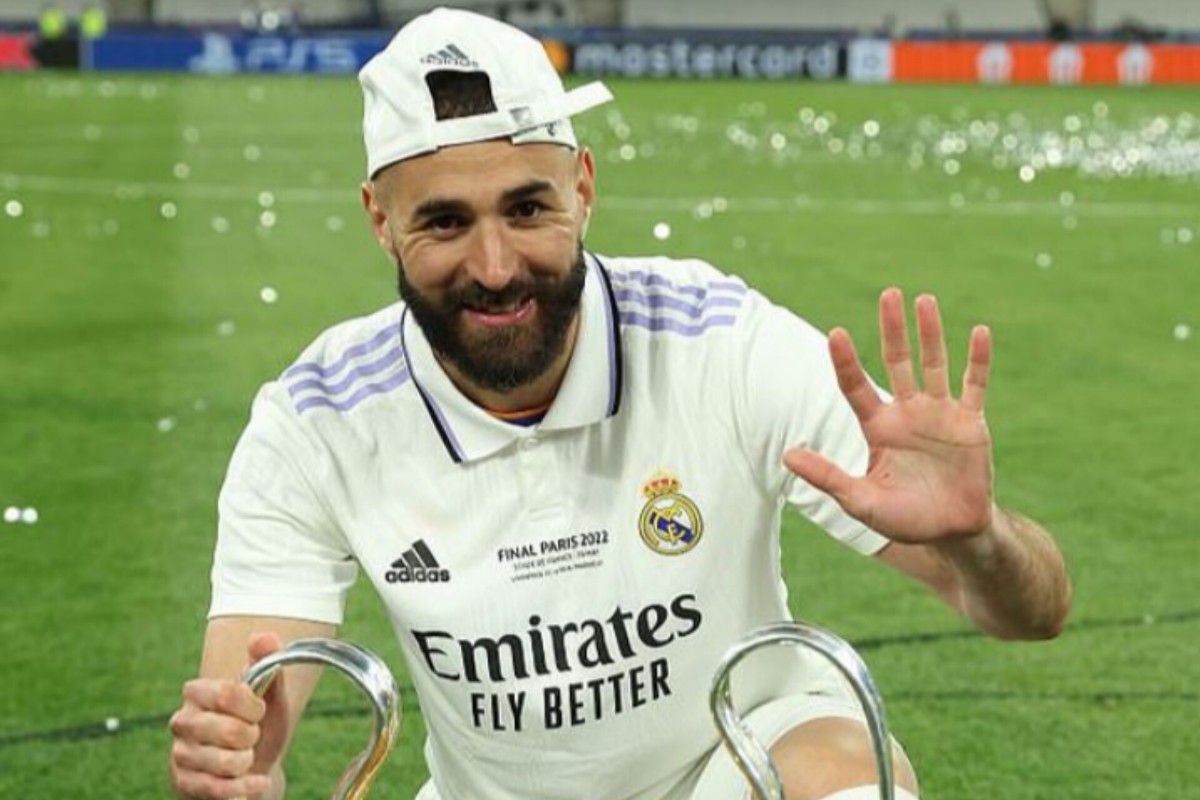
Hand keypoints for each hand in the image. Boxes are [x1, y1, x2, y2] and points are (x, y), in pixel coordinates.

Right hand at [169, 633, 287, 798]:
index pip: (226, 693)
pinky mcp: (182, 783)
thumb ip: (268, 663)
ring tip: (247, 757)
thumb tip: (263, 636)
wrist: (253, 766)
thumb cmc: (259, 725)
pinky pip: (216, 788)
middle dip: (252, 736)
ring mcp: (180, 753)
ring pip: (223, 762)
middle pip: (228, 730)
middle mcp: (182, 721)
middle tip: (252, 736)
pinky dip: (244, 787)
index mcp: (198, 691)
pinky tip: (256, 782)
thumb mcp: (271, 695)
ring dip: (248, 762)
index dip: (252, 706)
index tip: (259, 710)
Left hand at [784, 288, 994, 544]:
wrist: (953, 533)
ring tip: (925, 300)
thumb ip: (828, 478)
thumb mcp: (860, 501)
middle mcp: (907, 413)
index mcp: (878, 428)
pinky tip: (979, 332)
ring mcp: (940, 414)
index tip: (836, 333)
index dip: (846, 361)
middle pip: (897, 361)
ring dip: (931, 333)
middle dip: (892, 329)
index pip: (855, 387)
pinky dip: (977, 360)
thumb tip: (786, 457)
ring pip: (934, 364)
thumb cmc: (904, 520)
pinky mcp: (970, 423)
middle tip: (888, 294)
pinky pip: (974, 385)